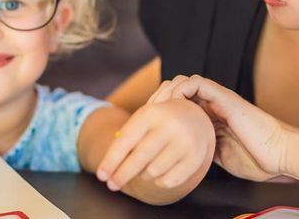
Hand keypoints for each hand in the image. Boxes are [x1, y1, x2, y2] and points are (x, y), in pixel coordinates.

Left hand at [95, 99, 214, 191]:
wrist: (195, 117)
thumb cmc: (159, 123)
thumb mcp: (143, 121)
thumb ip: (126, 140)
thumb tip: (108, 169)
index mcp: (151, 112)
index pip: (126, 140)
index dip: (111, 161)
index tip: (101, 176)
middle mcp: (170, 125)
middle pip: (138, 158)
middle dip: (121, 175)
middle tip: (111, 185)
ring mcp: (185, 141)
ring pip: (153, 172)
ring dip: (143, 175)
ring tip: (144, 168)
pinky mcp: (196, 156)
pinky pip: (169, 180)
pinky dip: (159, 182)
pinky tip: (159, 173)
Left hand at [153, 75, 293, 180]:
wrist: (281, 154)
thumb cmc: (257, 159)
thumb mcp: (220, 156)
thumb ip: (203, 149)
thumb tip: (182, 156)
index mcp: (212, 118)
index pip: (179, 105)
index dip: (162, 111)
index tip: (150, 126)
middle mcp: (214, 105)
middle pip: (177, 90)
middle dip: (160, 100)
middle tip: (149, 117)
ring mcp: (220, 99)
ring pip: (184, 82)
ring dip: (167, 92)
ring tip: (159, 110)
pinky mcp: (226, 97)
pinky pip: (198, 83)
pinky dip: (181, 89)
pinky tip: (174, 105)